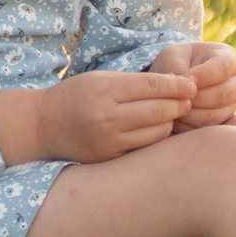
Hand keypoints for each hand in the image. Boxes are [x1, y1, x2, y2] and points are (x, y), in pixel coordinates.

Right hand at [0, 70, 196, 164]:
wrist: (43, 126)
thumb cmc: (75, 96)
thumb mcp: (100, 79)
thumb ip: (135, 83)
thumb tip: (177, 85)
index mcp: (104, 90)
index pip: (153, 86)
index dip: (177, 85)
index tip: (192, 85)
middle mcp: (107, 117)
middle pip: (159, 110)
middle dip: (180, 104)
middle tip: (188, 100)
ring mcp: (109, 140)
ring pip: (157, 132)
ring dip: (170, 122)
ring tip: (172, 114)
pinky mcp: (111, 157)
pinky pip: (145, 147)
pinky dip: (156, 137)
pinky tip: (156, 129)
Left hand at [149, 41, 235, 126]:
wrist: (176, 77)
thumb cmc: (175, 60)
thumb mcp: (173, 56)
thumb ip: (179, 67)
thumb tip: (188, 89)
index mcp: (230, 59)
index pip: (223, 68)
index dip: (205, 74)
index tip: (186, 77)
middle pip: (223, 94)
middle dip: (196, 97)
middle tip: (176, 95)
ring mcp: (231, 105)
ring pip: (215, 114)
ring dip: (190, 112)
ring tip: (171, 105)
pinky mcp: (220, 122)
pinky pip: (206, 128)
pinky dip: (188, 125)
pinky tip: (174, 117)